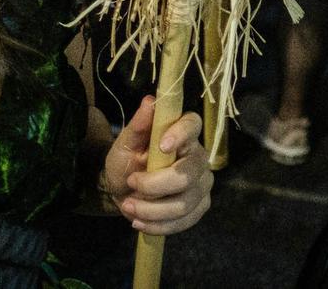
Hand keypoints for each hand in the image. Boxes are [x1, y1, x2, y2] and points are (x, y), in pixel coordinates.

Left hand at [101, 97, 212, 235]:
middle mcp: (199, 156)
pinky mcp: (200, 206)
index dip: (181, 134)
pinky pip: (184, 221)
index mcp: (183, 133)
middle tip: (131, 184)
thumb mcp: (125, 143)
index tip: (162, 146)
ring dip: (152, 210)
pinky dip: (158, 225)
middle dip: (155, 186)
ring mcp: (202, 183)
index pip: (193, 125)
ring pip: (185, 202)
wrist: (125, 192)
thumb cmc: (127, 161)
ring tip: (128, 207)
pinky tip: (139, 222)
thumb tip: (149, 101)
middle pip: (189, 174)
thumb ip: (137, 125)